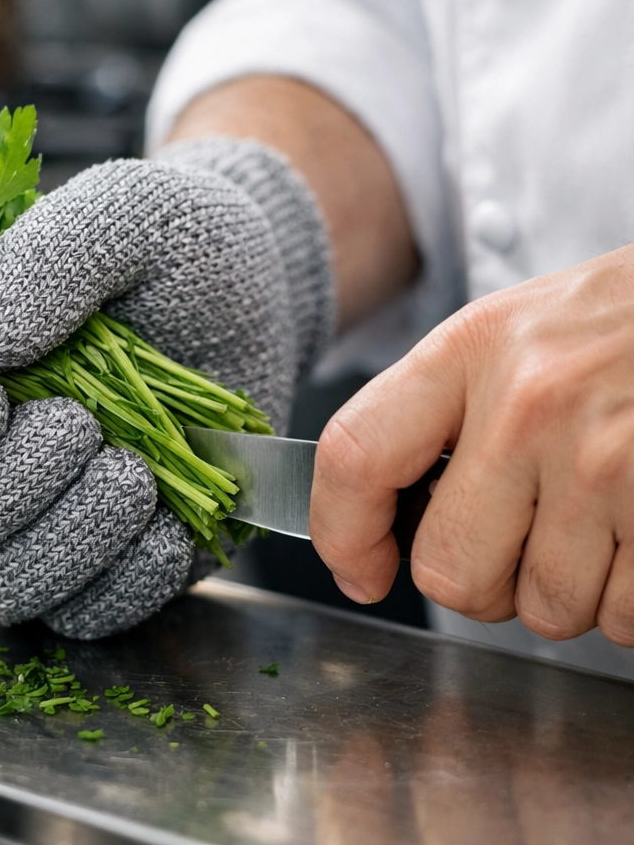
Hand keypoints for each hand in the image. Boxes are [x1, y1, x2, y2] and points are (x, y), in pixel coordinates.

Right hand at [0, 138, 334, 637]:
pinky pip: (87, 612)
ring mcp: (45, 517)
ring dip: (59, 542)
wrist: (259, 284)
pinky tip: (164, 522)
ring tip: (130, 470)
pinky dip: (121, 582)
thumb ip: (42, 259)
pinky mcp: (115, 557)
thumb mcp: (116, 216)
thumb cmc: (167, 243)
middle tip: (78, 426)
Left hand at [311, 245, 633, 645]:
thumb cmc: (620, 325)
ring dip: (565, 590)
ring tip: (596, 519)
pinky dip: (628, 600)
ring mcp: (605, 460)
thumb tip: (382, 517)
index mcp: (472, 349)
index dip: (341, 534)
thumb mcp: (514, 333)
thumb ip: (441, 410)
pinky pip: (624, 619)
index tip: (358, 569)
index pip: (356, 456)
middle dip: (477, 583)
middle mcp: (529, 403)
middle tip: (514, 542)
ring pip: (545, 609)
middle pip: (447, 570)